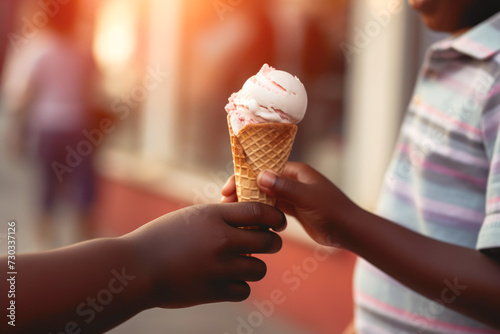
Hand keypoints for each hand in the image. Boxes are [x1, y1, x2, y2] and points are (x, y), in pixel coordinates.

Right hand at [123, 203, 285, 307]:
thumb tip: (251, 218)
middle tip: (267, 242)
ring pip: (259, 269)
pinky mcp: (214, 291)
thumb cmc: (162, 237)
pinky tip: (228, 280)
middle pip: (269, 242)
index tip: (278, 221)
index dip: (276, 217)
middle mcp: (222, 241)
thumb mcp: (192, 216)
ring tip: (242, 263)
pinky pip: (244, 290)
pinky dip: (239, 286)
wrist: (136, 268)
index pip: (260, 212)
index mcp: (215, 216)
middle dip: (272, 242)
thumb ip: (222, 216)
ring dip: (254, 266)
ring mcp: (220, 268)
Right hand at [222, 162, 361, 246]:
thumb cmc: (332, 211)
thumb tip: (260, 175)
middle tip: (225, 203)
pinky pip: (271, 208)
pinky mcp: (292, 210)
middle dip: (243, 190)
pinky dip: (260, 212)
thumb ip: (285, 187)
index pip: (263, 169)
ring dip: (249, 202)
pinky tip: (248, 220)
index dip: (244, 177)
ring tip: (231, 212)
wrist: (349, 231)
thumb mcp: (308, 198)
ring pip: (264, 196)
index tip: (228, 188)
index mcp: (295, 171)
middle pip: (261, 182)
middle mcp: (292, 180)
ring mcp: (292, 195)